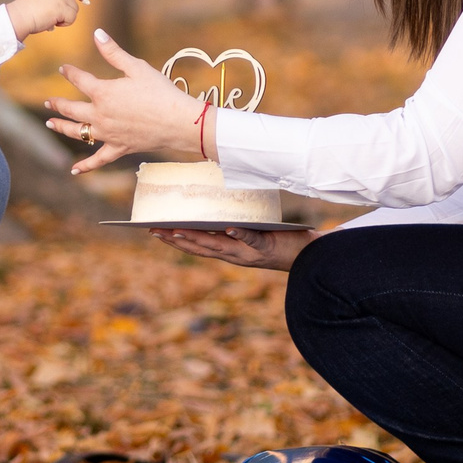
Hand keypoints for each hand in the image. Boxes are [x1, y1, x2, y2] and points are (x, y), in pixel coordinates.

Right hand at [7, 0, 88, 39]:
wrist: (18, 17)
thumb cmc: (23, 16)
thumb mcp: (37, 4)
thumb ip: (50, 5)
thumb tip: (57, 21)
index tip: (85, 0)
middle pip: (72, 2)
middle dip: (66, 13)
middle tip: (51, 19)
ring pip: (74, 10)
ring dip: (64, 19)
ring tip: (49, 20)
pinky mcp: (62, 6)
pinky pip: (72, 18)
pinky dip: (64, 24)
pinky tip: (52, 23)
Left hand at [45, 29, 205, 172]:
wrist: (178, 122)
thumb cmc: (161, 92)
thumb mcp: (137, 67)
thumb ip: (113, 52)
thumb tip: (97, 34)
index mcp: (103, 93)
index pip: (79, 80)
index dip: (69, 73)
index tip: (63, 69)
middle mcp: (100, 115)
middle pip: (72, 109)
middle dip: (58, 104)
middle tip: (49, 102)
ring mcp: (107, 134)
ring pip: (78, 132)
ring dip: (62, 127)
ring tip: (50, 124)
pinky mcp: (118, 148)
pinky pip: (98, 159)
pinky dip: (85, 166)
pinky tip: (73, 170)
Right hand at [152, 226, 315, 271]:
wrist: (308, 258)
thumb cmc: (280, 241)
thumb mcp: (253, 233)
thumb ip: (236, 225)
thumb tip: (219, 205)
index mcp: (229, 251)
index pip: (196, 246)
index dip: (174, 241)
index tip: (154, 231)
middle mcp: (234, 255)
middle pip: (200, 248)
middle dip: (175, 240)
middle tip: (154, 231)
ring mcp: (248, 253)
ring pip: (218, 246)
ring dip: (198, 239)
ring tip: (178, 230)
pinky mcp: (265, 246)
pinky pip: (250, 239)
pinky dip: (239, 235)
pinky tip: (228, 229)